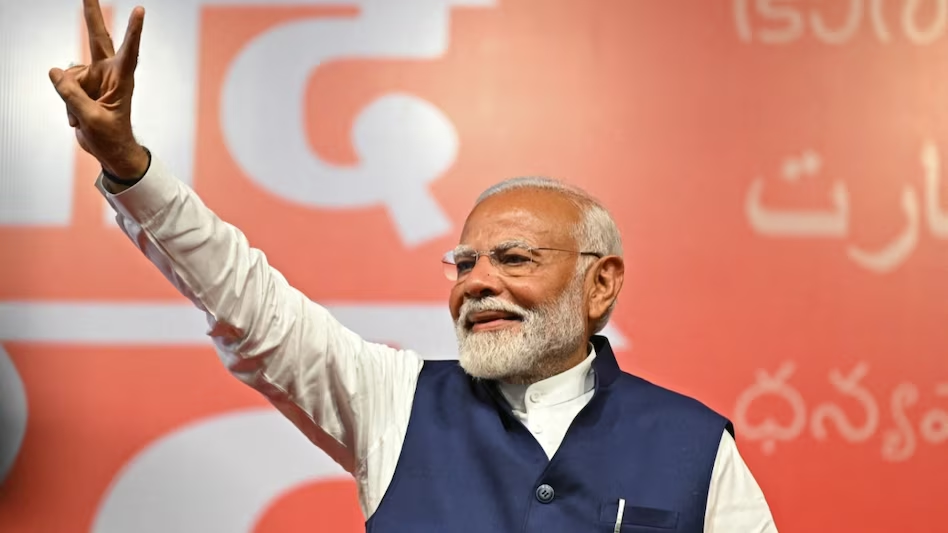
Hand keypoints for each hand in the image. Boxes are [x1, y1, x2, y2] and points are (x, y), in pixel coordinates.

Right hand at [49, 0, 147, 178]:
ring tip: (84, 118)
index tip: (140, 10)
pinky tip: (79, 118)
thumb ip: (72, 95)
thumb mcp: (91, 119)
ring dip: (70, 99)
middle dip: (92, 15)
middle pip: (97, 38)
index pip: (129, 51)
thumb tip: (55, 70)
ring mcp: (94, 78)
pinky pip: (64, 87)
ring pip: (69, 76)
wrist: (109, 151)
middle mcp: (109, 73)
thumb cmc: (111, 137)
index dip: (133, 31)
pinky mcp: (81, 86)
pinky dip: (67, 106)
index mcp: (122, 79)